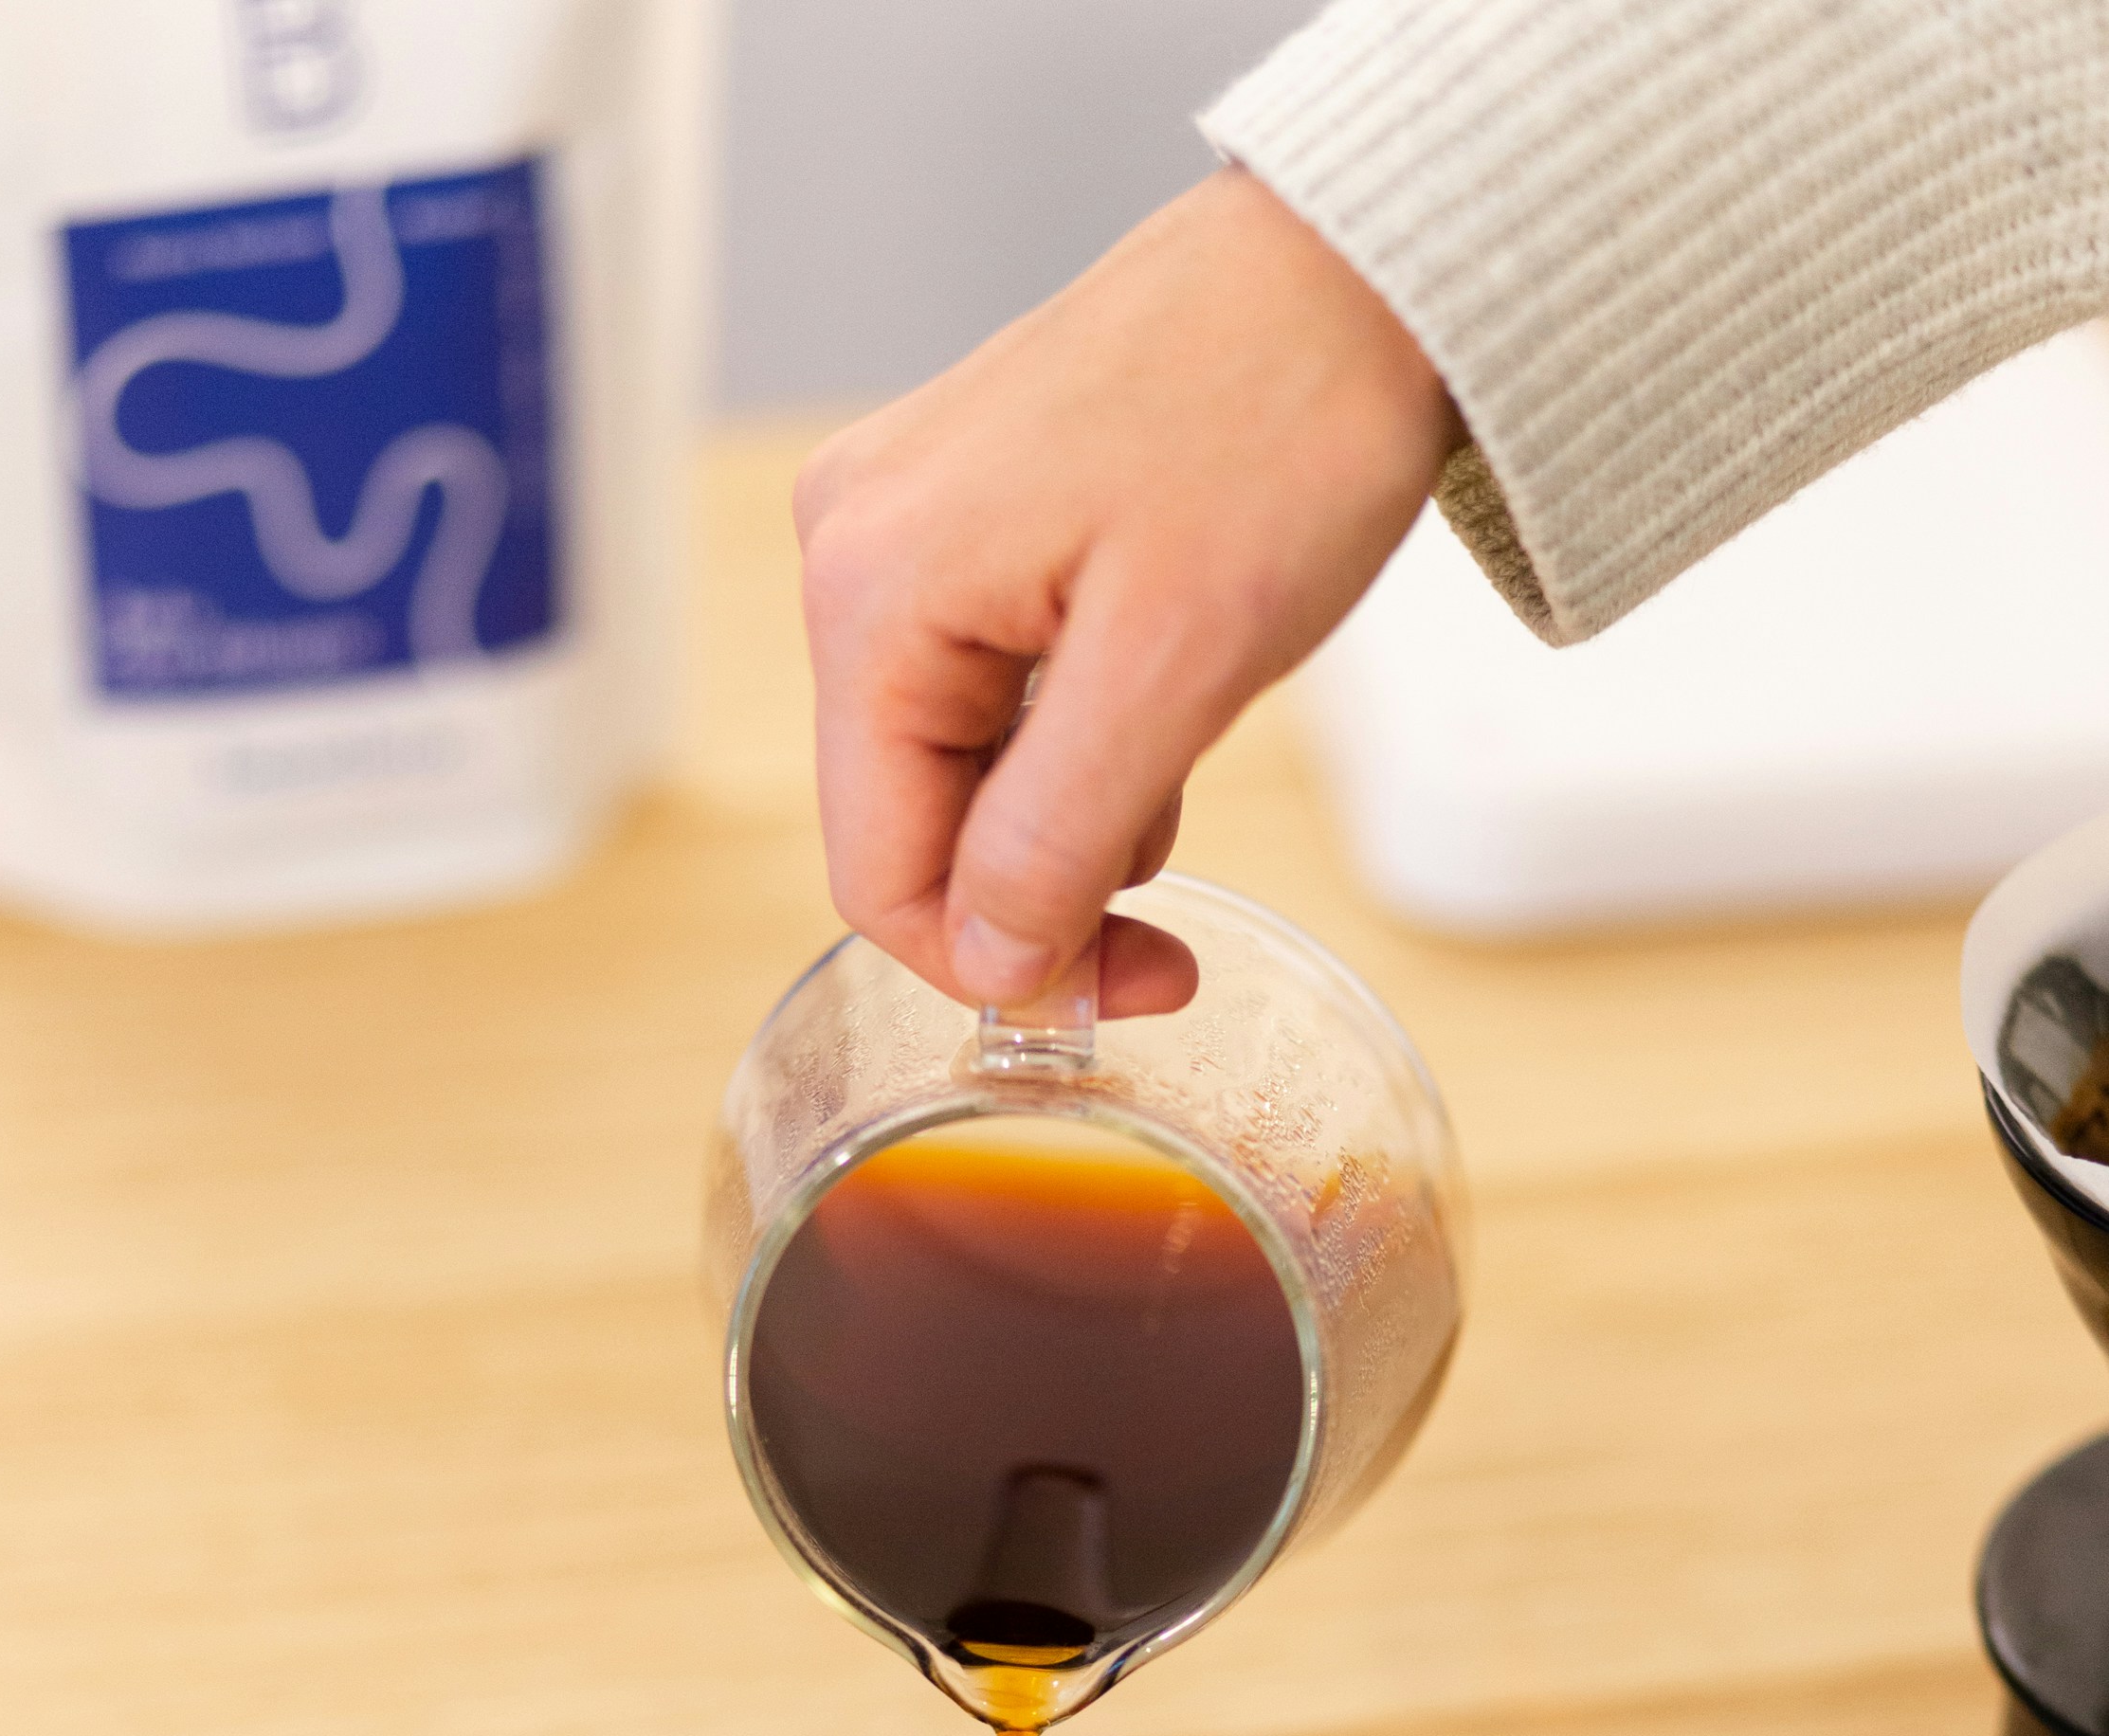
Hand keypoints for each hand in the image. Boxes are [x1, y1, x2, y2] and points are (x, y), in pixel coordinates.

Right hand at [794, 167, 1460, 1016]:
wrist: (1367, 262)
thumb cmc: (1280, 424)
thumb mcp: (1171, 672)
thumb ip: (1055, 840)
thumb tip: (993, 964)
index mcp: (873, 597)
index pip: (879, 873)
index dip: (1002, 965)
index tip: (1139, 985)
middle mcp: (858, 554)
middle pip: (914, 822)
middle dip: (1046, 887)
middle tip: (1180, 918)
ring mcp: (913, 525)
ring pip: (963, 765)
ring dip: (1079, 810)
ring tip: (1192, 742)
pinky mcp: (979, 513)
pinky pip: (1000, 688)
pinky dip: (1087, 733)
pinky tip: (1172, 688)